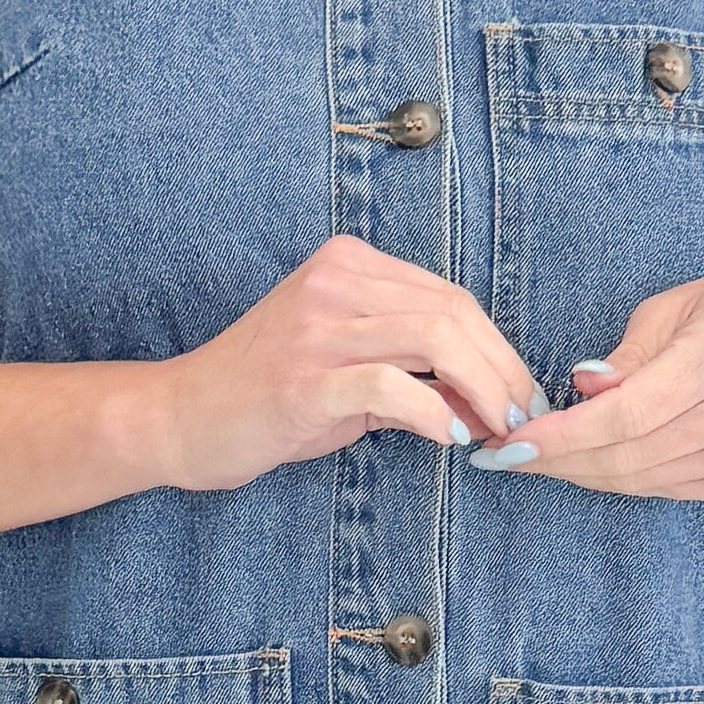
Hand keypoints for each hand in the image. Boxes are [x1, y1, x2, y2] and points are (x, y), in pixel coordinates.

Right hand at [156, 233, 546, 492]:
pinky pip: (392, 385)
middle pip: (453, 313)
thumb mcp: (347, 369)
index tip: (519, 393)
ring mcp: (318, 327)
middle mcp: (335, 282)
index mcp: (349, 265)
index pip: (450, 296)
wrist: (181, 417)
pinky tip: (449, 437)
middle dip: (502, 370)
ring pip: (434, 339)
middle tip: (522, 418)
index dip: (497, 348)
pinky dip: (434, 413)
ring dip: (482, 390)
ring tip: (497, 429)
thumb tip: (489, 399)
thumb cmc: (266, 395)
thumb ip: (414, 371)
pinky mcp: (306, 378)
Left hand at [466, 274, 703, 499]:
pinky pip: (657, 489)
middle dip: (551, 461)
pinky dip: (612, 477)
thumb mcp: (686, 305)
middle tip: (497, 454)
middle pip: (623, 456)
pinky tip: (580, 461)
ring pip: (634, 481)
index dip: (560, 437)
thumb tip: (580, 389)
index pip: (625, 415)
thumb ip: (631, 351)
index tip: (507, 444)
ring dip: (574, 473)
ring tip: (527, 456)